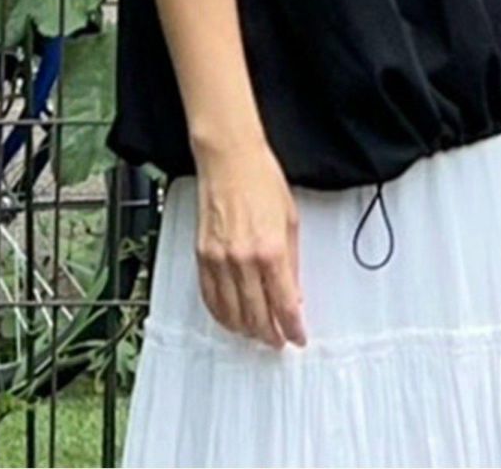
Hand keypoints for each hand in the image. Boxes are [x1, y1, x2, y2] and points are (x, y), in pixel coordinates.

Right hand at [192, 139, 307, 349]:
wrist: (230, 159)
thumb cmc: (261, 180)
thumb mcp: (290, 220)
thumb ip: (291, 261)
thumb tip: (293, 291)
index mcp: (271, 250)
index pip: (284, 305)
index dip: (293, 328)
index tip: (297, 336)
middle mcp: (244, 259)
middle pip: (258, 316)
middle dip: (271, 334)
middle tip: (279, 340)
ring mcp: (220, 260)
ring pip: (232, 313)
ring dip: (247, 329)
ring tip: (258, 333)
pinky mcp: (202, 256)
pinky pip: (210, 297)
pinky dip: (221, 314)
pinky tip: (231, 318)